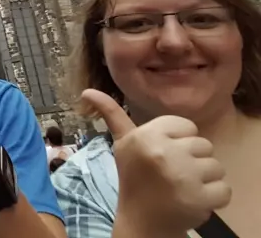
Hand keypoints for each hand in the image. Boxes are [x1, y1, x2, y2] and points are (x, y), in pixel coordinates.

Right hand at [83, 89, 230, 235]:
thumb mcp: (122, 144)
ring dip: (204, 180)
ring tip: (183, 188)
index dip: (179, 142)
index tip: (163, 157)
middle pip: (204, 145)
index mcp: (145, 136)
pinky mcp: (199, 198)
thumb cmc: (135, 179)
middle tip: (172, 175)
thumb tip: (88, 91)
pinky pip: (224, 190)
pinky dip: (214, 198)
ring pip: (216, 167)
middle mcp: (162, 152)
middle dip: (193, 161)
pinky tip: (193, 201)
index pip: (187, 127)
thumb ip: (111, 115)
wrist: (141, 222)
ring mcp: (182, 176)